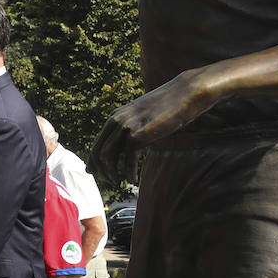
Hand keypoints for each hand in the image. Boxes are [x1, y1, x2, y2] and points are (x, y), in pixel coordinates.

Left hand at [88, 69, 216, 183]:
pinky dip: (128, 173)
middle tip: (109, 181)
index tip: (94, 172)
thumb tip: (129, 142)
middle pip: (98, 151)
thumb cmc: (167, 107)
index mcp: (115, 116)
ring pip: (107, 157)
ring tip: (118, 182)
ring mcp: (126, 127)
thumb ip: (133, 126)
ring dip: (110, 173)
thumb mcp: (143, 115)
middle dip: (100, 169)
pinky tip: (132, 181)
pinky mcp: (139, 135)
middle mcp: (116, 120)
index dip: (93, 160)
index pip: (97, 142)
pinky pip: (127, 160)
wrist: (184, 95)